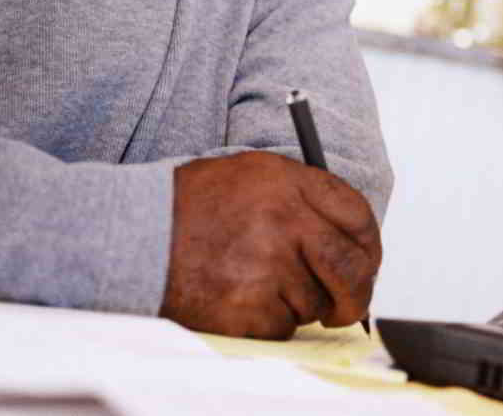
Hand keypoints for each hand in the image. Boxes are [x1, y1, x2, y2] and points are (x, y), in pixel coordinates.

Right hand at [161, 151, 380, 339]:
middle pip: (351, 268)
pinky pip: (283, 327)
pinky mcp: (250, 306)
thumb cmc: (191, 206)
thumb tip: (348, 238)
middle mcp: (285, 220)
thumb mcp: (252, 176)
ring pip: (315, 303)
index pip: (358, 217)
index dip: (368, 247)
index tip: (366, 263)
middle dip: (357, 295)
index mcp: (289, 182)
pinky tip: (240, 300)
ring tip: (257, 284)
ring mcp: (268, 265)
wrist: (134, 234)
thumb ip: (303, 197)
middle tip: (350, 307)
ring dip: (297, 304)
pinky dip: (268, 323)